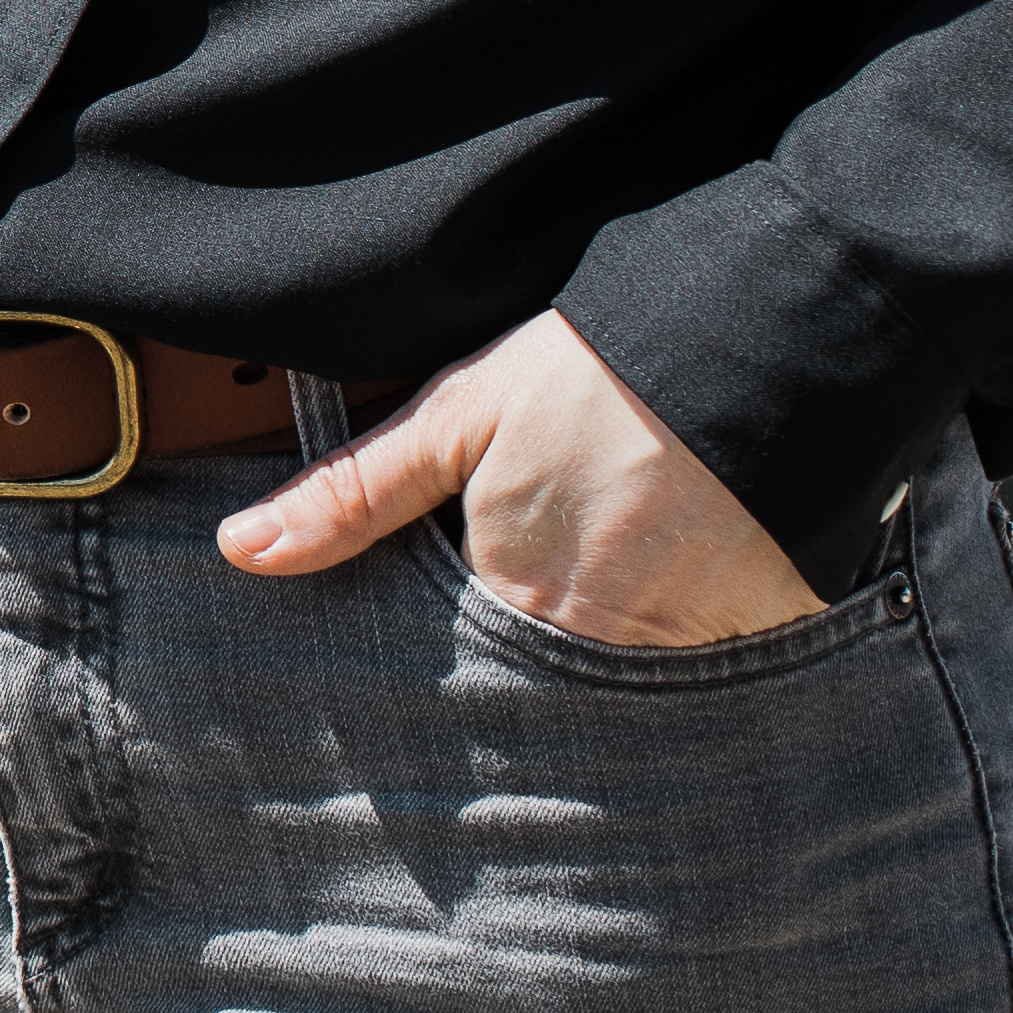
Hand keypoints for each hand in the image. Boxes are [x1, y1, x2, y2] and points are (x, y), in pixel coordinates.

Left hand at [215, 312, 825, 647]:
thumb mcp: (461, 413)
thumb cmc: (600, 369)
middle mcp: (599, 646)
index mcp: (512, 597)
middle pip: (542, 678)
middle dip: (525, 660)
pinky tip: (692, 578)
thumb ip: (356, 493)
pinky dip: (695, 637)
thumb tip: (242, 553)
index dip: (451, 642)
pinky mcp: (770, 633)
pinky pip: (713, 664)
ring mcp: (692, 648)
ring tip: (618, 575)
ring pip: (623, 676)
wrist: (768, 335)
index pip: (458, 663)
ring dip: (610, 647)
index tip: (447, 624)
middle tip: (548, 578)